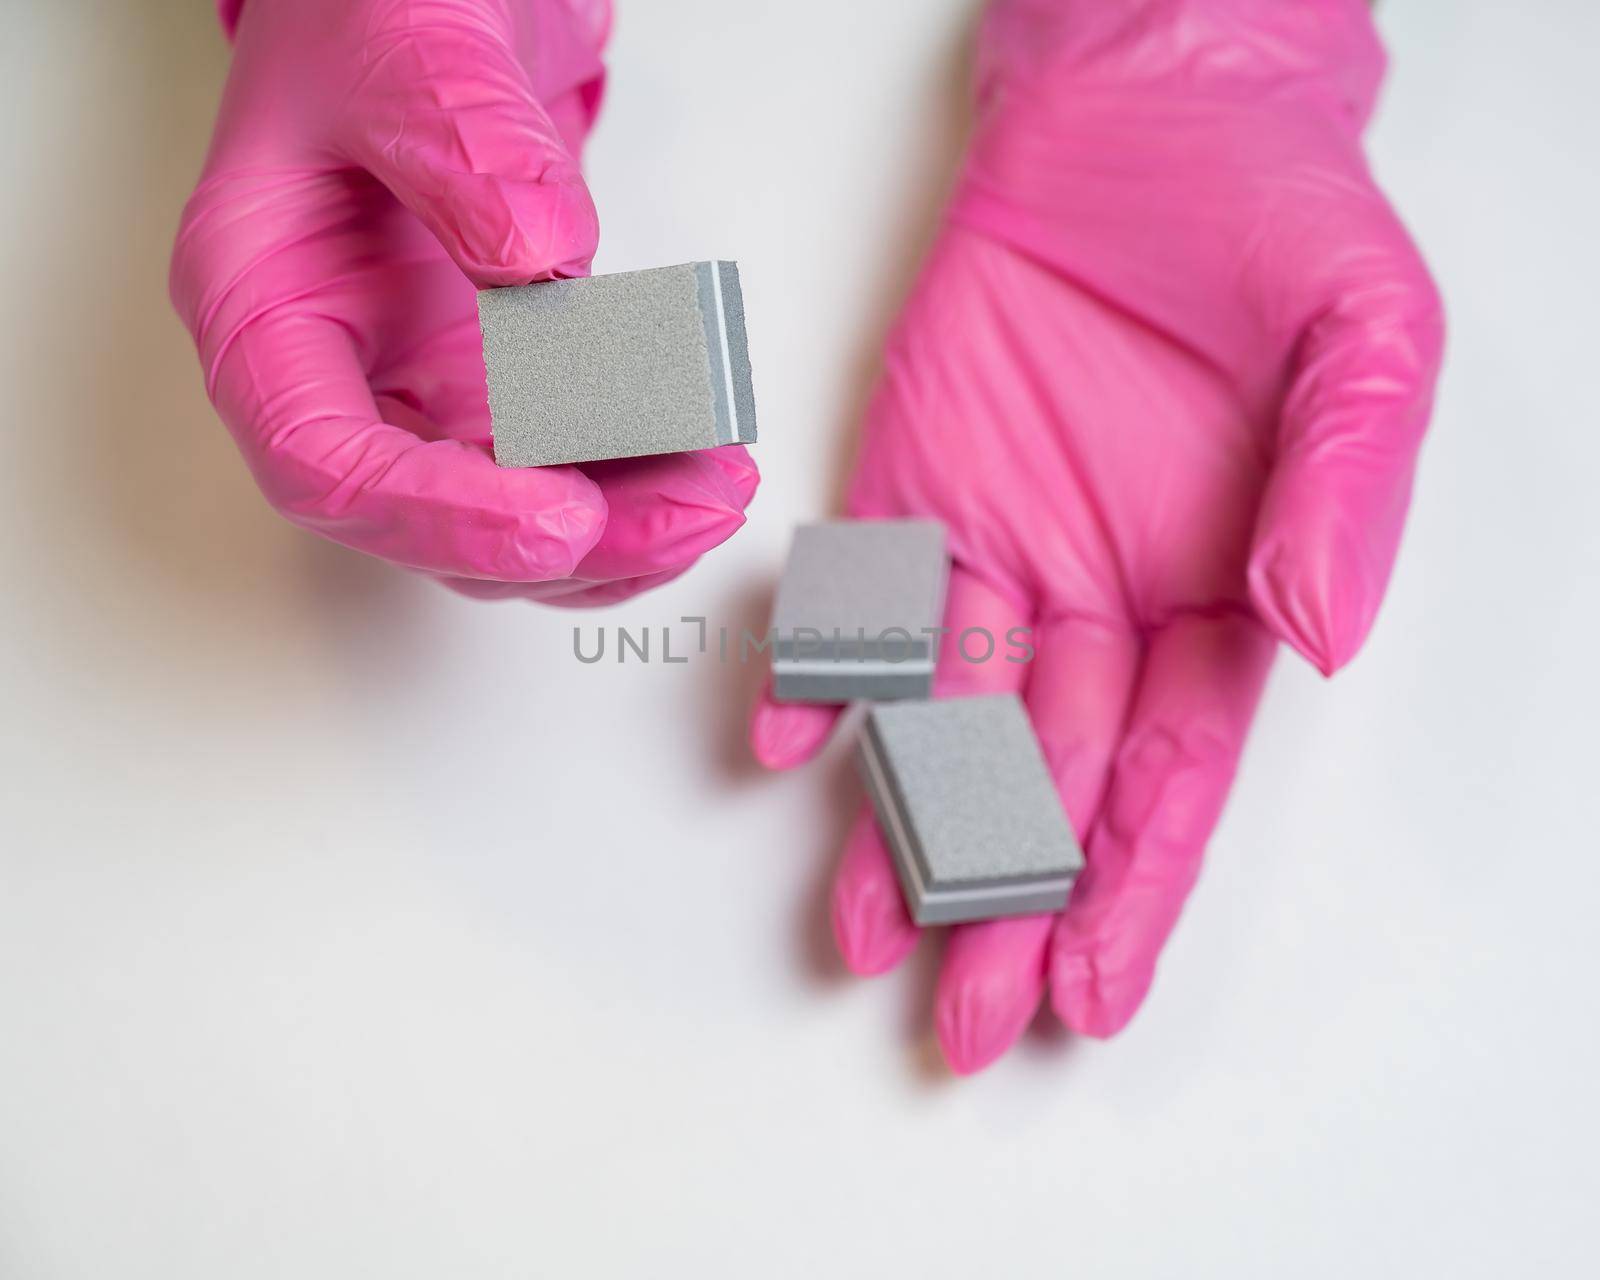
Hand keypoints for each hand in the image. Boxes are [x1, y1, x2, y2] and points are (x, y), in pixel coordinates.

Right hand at [173, 0, 756, 605]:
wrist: (424, 6)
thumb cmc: (374, 18)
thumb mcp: (408, 51)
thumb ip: (462, 149)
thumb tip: (542, 262)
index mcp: (263, 309)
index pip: (324, 464)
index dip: (441, 516)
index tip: (560, 519)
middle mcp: (337, 376)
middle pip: (431, 523)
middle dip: (567, 542)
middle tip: (691, 510)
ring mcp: (421, 394)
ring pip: (506, 521)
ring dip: (620, 532)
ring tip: (722, 483)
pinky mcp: (497, 392)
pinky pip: (557, 479)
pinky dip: (634, 491)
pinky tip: (707, 465)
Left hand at [751, 0, 1442, 1070]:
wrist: (1149, 109)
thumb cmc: (1275, 219)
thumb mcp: (1365, 346)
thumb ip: (1344, 494)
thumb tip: (1320, 634)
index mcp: (1217, 595)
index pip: (1171, 772)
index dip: (1131, 882)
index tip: (1089, 986)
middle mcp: (1098, 596)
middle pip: (1047, 779)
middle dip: (1008, 901)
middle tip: (964, 1019)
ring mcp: (993, 546)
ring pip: (939, 717)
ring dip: (900, 825)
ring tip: (864, 934)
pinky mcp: (905, 484)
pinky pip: (856, 594)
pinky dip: (818, 662)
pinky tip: (786, 736)